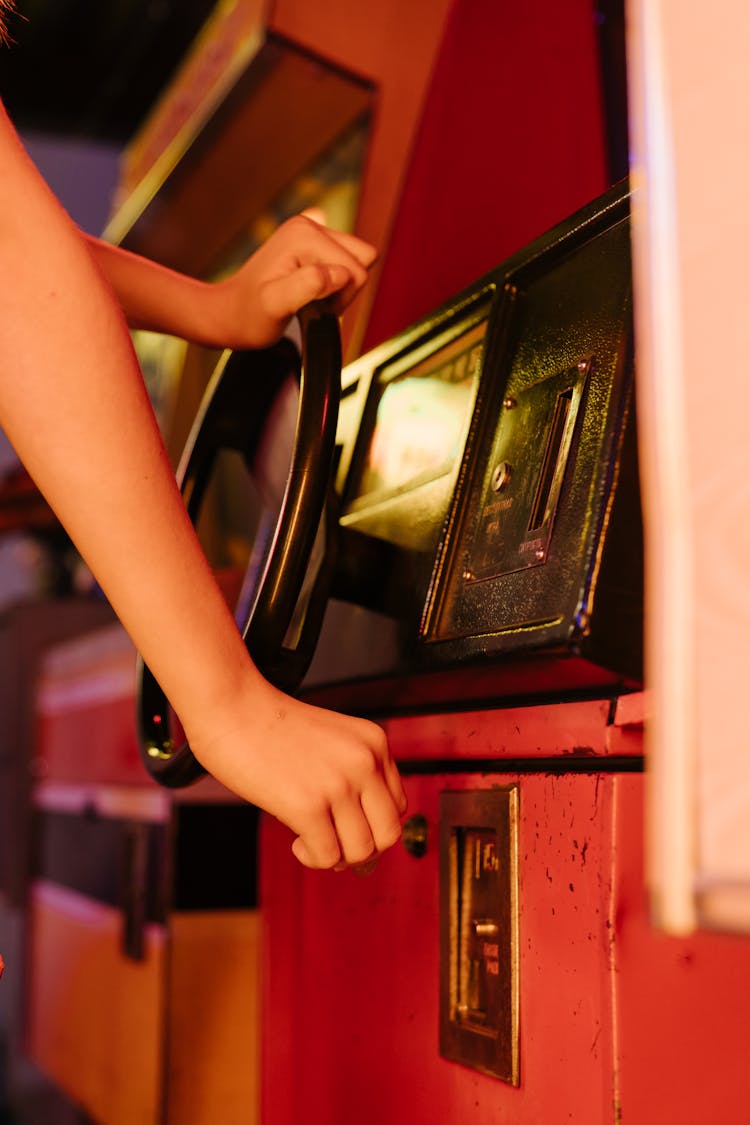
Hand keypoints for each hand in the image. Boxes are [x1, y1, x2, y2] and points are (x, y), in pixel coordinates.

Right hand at [186, 680, 406, 869]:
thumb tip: (362, 848)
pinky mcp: (308, 805)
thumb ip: (352, 777)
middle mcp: (364, 761)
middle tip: (334, 844)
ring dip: (337, 857)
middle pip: (389, 833)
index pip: (397, 804)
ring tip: (310, 840)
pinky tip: (297, 841)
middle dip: (363, 849)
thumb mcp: (331, 741)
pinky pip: (328, 856)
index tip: (346, 826)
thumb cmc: (270, 726)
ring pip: (362, 851)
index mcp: (374, 742)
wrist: (231, 706)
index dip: (372, 824)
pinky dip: (313, 858)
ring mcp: (338, 784)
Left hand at [212, 209, 377, 349]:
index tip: (314, 307)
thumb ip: (309, 285)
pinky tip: (308, 287)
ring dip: (339, 286)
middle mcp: (309, 224)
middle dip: (345, 288)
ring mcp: (309, 229)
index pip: (356, 268)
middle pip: (361, 258)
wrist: (227, 313)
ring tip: (309, 298)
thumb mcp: (276, 305)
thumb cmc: (249, 315)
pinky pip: (341, 257)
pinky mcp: (309, 240)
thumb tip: (340, 273)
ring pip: (354, 260)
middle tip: (314, 302)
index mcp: (305, 235)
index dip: (342, 297)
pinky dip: (332, 279)